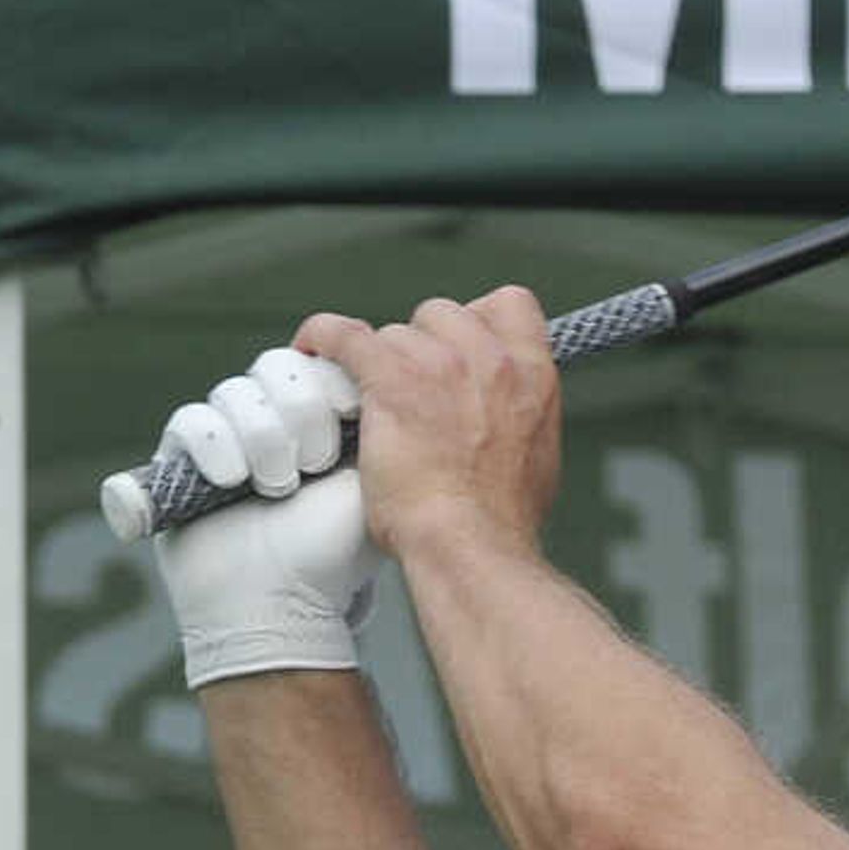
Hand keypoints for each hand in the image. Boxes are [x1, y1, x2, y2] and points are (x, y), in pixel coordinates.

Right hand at [144, 347, 371, 685]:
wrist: (282, 607)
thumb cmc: (333, 555)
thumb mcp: (370, 482)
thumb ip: (376, 425)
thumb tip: (376, 371)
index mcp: (315, 420)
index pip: (314, 361)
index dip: (329, 381)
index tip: (349, 414)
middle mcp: (269, 421)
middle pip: (276, 366)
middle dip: (303, 411)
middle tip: (318, 464)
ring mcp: (224, 437)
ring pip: (237, 392)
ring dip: (266, 439)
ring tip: (279, 489)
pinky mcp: (181, 459)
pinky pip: (192, 422)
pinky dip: (218, 449)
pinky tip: (235, 482)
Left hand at [294, 289, 561, 564]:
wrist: (473, 544)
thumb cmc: (500, 521)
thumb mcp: (536, 459)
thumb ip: (517, 422)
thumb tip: (503, 422)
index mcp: (532, 375)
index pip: (508, 305)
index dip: (476, 320)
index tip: (458, 345)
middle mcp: (490, 359)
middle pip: (442, 314)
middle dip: (422, 344)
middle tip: (410, 385)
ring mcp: (441, 365)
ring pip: (395, 333)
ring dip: (381, 361)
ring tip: (368, 397)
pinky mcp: (392, 380)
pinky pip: (345, 336)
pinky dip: (323, 338)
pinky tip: (312, 348)